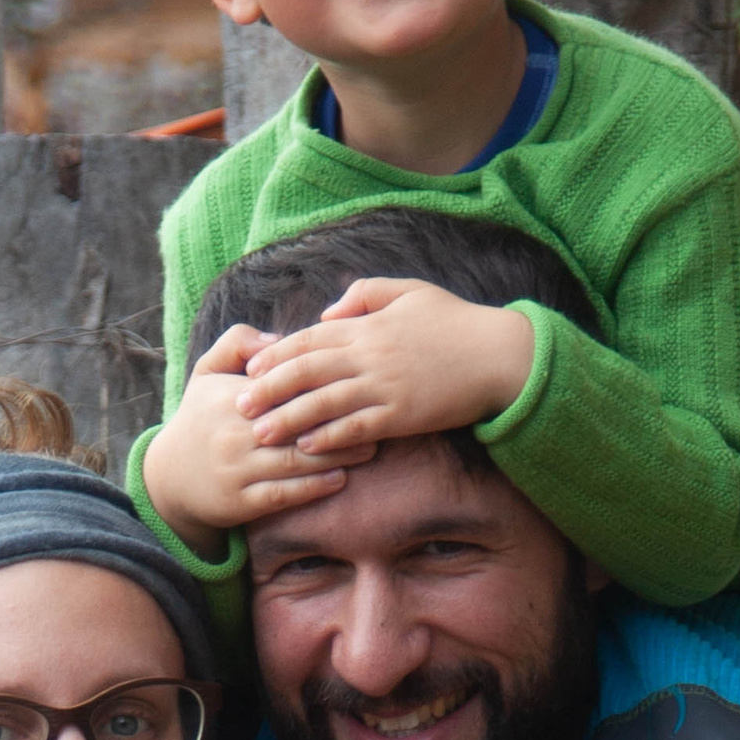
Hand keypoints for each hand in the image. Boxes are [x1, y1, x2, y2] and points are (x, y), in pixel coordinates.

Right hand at [142, 345, 351, 543]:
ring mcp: (236, 470)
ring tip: (369, 448)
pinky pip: (283, 494)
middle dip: (337, 421)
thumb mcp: (206, 372)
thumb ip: (237, 342)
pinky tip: (339, 479)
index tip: (356, 380)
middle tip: (376, 416)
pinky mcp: (240, 502)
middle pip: (295, 425)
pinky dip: (313, 488)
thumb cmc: (200, 417)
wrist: (168, 478)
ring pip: (294, 461)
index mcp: (230, 397)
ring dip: (336, 456)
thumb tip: (278, 338)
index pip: (283, 387)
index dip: (320, 384)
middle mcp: (232, 433)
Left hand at [238, 279, 532, 454]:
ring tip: (260, 435)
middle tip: (239, 407)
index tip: (249, 370)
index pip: (309, 338)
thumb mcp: (410, 291)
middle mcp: (370, 354)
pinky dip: (329, 438)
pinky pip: (357, 428)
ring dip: (289, 420)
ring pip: (324, 403)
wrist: (501, 355)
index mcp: (368, 324)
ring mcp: (385, 386)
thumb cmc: (456, 322)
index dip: (276, 355)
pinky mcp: (403, 415)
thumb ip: (364, 296)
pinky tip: (307, 448)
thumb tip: (326, 312)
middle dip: (269, 390)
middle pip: (307, 371)